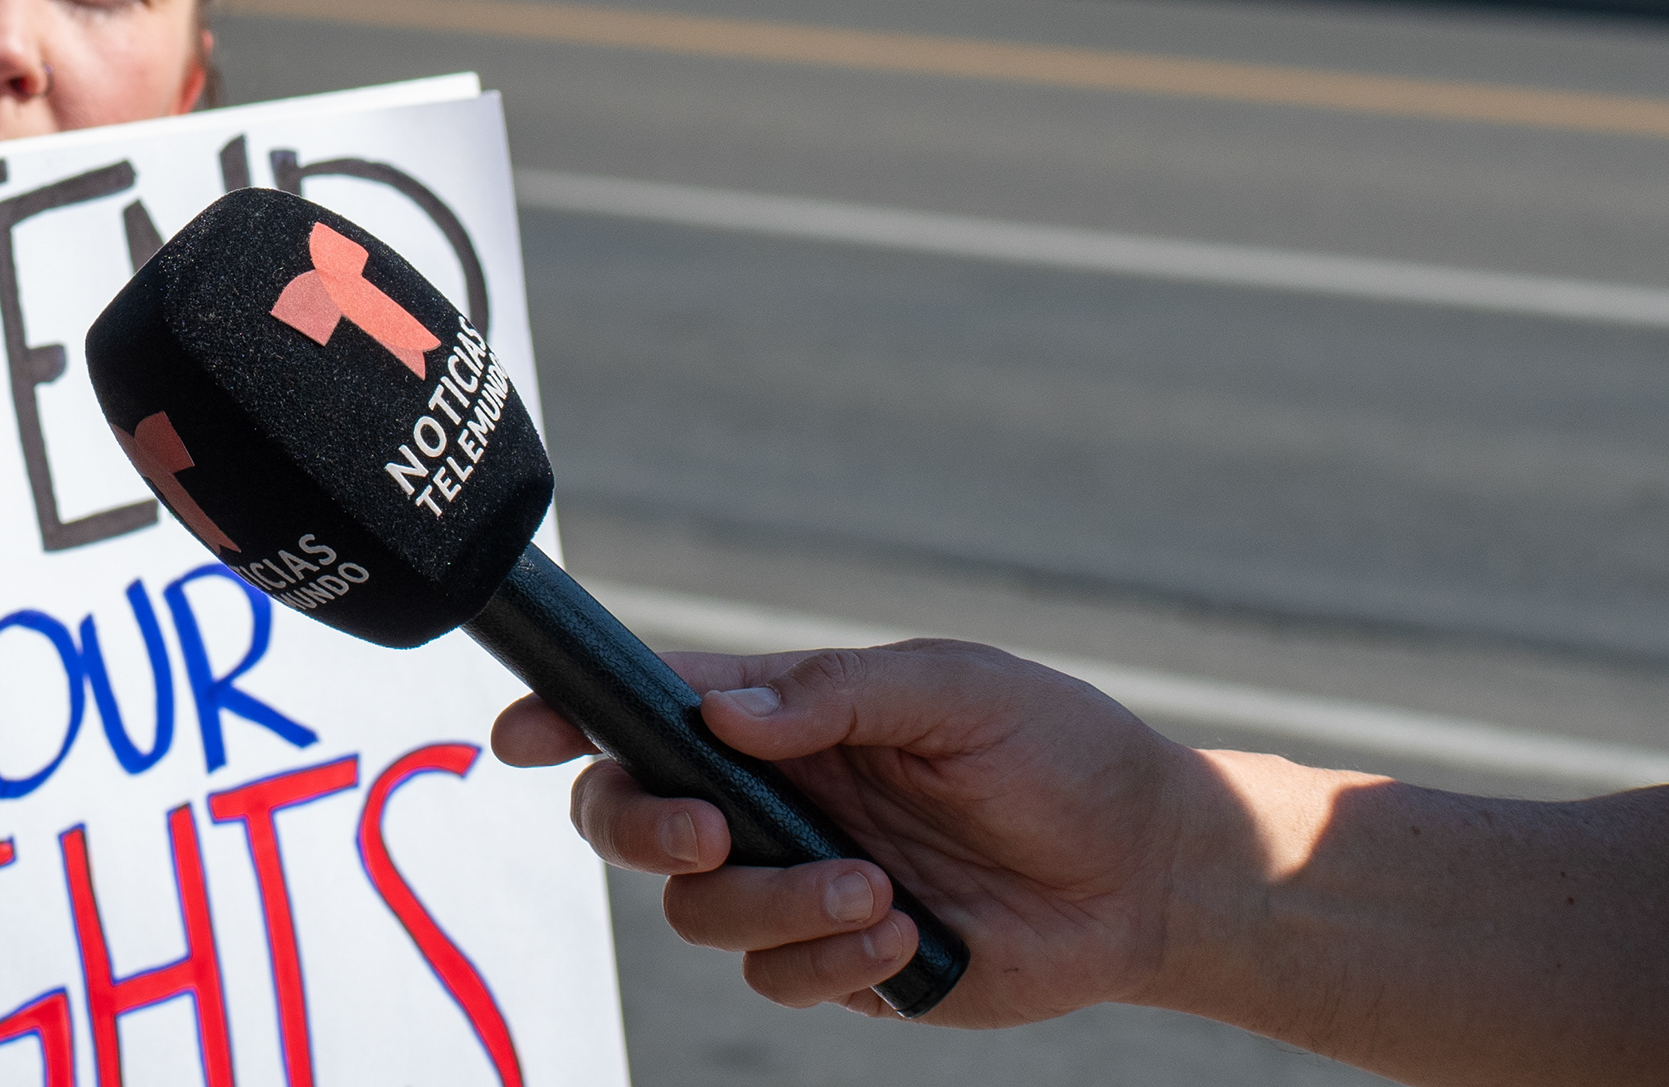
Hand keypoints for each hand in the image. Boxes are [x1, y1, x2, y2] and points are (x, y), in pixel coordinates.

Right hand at [493, 639, 1240, 1027]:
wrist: (1146, 871)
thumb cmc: (1055, 751)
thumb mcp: (953, 689)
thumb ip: (835, 695)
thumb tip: (722, 714)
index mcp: (780, 720)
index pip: (645, 710)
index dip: (566, 717)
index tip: (521, 734)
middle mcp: (771, 801)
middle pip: (631, 821)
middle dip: (642, 831)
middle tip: (709, 834)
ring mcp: (800, 884)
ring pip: (699, 913)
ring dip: (773, 905)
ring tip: (876, 891)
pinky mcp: (843, 962)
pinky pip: (780, 979)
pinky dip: (830, 960)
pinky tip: (908, 933)